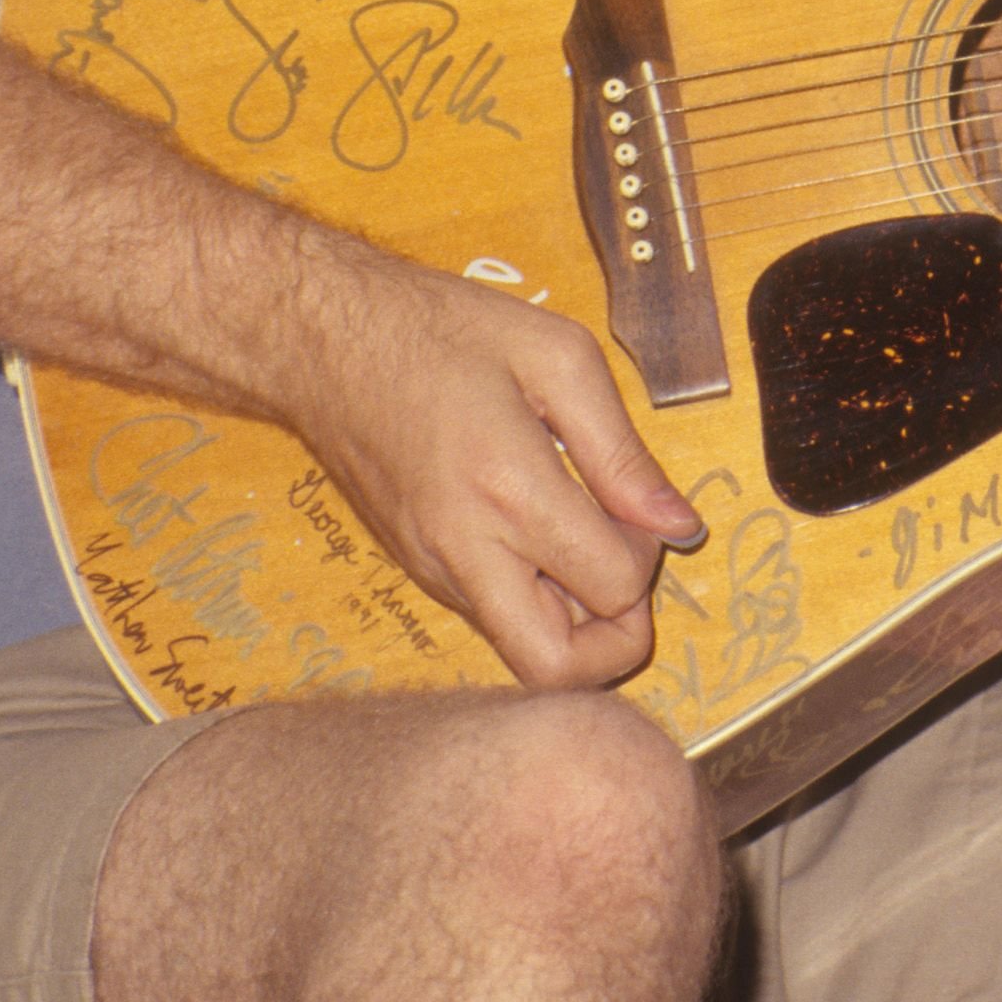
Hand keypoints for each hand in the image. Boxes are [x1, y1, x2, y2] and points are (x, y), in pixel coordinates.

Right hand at [268, 245, 704, 688]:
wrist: (324, 343)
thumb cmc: (442, 332)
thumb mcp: (558, 357)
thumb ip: (622, 451)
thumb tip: (678, 524)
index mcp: (510, 491)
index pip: (611, 588)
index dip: (647, 556)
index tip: (637, 507)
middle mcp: (466, 550)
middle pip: (557, 669)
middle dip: (616, 638)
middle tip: (621, 565)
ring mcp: (434, 571)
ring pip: (522, 653)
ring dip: (575, 618)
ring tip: (579, 534)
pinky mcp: (418, 572)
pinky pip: (492, 618)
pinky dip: (534, 599)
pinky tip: (539, 530)